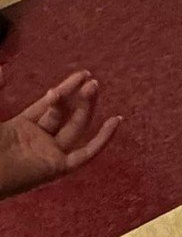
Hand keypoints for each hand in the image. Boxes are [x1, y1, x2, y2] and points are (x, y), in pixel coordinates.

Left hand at [0, 69, 121, 200]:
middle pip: (66, 114)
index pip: (50, 104)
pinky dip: (102, 140)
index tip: (82, 74)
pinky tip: (115, 121)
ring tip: (93, 86)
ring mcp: (48, 154)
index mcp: (22, 128)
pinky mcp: (56, 168)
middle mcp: (39, 140)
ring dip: (86, 107)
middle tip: (89, 79)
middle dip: (79, 96)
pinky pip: (85, 155)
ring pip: (76, 128)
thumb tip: (2, 69)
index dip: (66, 88)